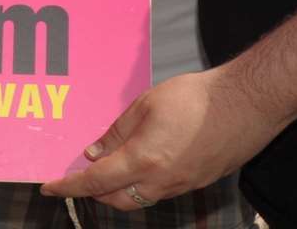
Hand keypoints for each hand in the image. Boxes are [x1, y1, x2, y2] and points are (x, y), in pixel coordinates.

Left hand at [40, 67, 283, 210]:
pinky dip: (142, 184)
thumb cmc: (196, 97)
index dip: (69, 187)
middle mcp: (161, 181)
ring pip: (139, 199)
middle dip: (94, 192)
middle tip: (79, 176)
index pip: (96, 182)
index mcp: (144, 160)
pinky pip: (160, 192)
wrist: (247, 103)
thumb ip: (117, 132)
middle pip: (116, 200)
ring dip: (119, 189)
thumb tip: (93, 154)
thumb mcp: (146, 105)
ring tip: (108, 168)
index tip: (49, 188)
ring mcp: (182, 185)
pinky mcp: (198, 182)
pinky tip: (142, 163)